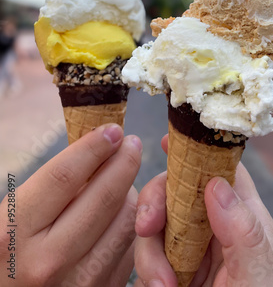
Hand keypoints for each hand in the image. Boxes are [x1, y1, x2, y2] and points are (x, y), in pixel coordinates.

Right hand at [0, 124, 141, 286]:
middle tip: (130, 143)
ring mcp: (79, 284)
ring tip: (119, 182)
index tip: (112, 130)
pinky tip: (117, 215)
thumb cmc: (10, 251)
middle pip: (105, 196)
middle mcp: (46, 262)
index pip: (64, 176)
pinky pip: (131, 247)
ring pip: (126, 220)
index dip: (94, 146)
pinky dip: (130, 224)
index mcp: (14, 233)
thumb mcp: (16, 214)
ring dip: (130, 193)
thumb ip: (53, 186)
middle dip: (125, 160)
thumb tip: (101, 148)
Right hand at [134, 135, 272, 286]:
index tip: (167, 144)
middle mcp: (214, 228)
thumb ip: (244, 232)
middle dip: (157, 204)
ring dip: (150, 251)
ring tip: (163, 286)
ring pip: (157, 227)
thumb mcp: (260, 275)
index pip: (221, 171)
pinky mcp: (173, 273)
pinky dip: (148, 271)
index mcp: (243, 218)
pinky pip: (149, 258)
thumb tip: (216, 184)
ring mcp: (191, 251)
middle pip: (178, 193)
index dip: (196, 153)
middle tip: (148, 227)